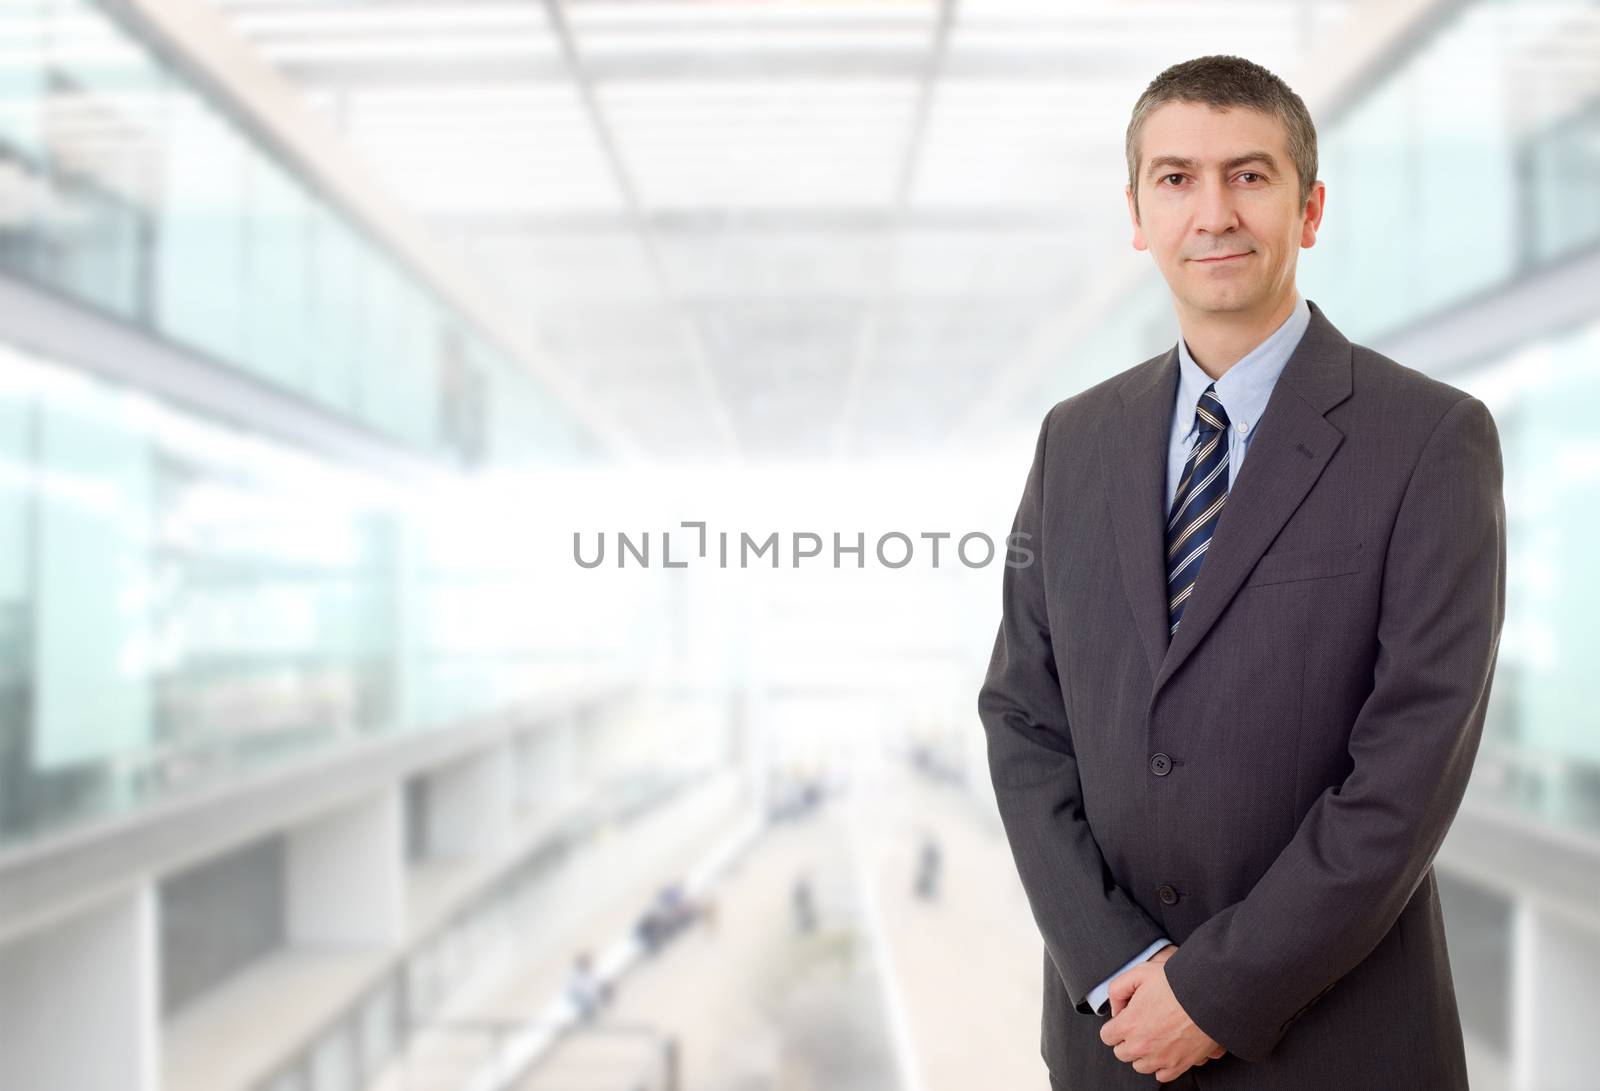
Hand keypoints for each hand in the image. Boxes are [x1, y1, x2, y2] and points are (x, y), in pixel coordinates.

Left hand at [1100, 945, 1224, 1082]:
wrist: (1210, 996)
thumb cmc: (1178, 984)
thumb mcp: (1140, 973)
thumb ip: (1118, 989)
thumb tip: (1116, 1007)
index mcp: (1129, 1025)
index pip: (1107, 1036)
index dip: (1115, 1025)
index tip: (1126, 1019)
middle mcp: (1142, 1046)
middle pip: (1122, 1053)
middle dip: (1127, 1040)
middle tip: (1140, 1026)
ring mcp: (1161, 1058)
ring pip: (1140, 1065)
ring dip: (1143, 1054)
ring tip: (1154, 1036)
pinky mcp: (1179, 1065)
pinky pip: (1162, 1075)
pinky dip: (1162, 1065)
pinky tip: (1166, 1050)